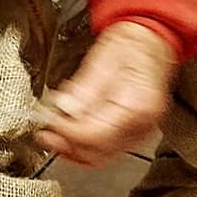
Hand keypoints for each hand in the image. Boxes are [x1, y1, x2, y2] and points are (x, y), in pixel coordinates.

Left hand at [37, 21, 176, 168]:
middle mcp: (143, 124)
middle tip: (46, 135)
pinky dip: (86, 146)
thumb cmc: (130, 44)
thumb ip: (82, 91)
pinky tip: (70, 136)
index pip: (95, 134)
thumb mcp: (100, 61)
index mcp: (137, 104)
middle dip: (67, 147)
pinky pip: (107, 150)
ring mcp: (141, 131)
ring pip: (101, 157)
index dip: (66, 133)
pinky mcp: (135, 132)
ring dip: (74, 150)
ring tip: (53, 137)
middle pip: (98, 153)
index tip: (48, 124)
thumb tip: (62, 112)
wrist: (151, 39)